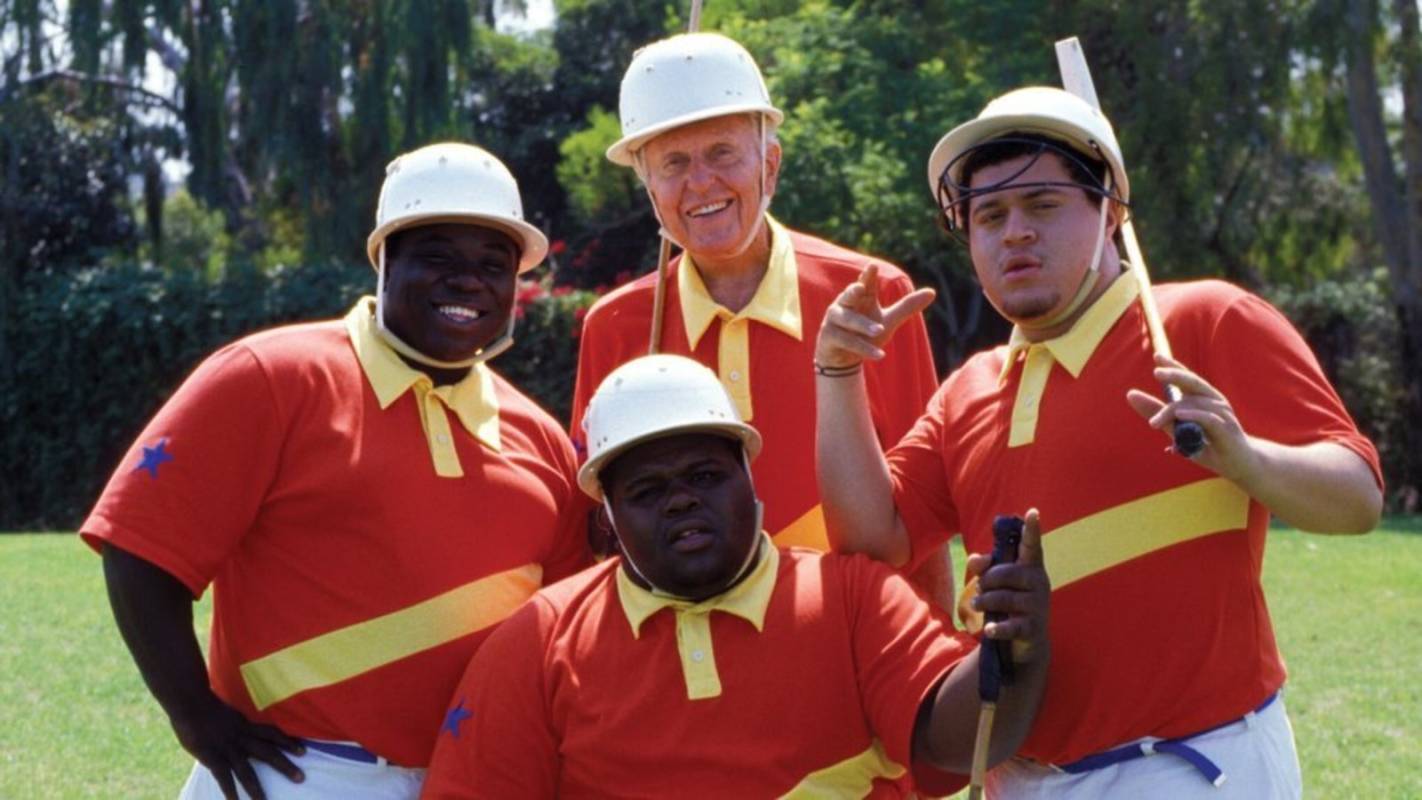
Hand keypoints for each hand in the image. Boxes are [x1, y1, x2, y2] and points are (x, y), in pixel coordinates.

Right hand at [169, 693, 304, 799]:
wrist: (191, 701)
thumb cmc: (204, 705)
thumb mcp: (227, 713)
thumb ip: (235, 724)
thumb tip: (240, 729)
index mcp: (245, 725)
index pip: (272, 733)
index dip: (288, 742)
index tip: (303, 750)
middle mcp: (242, 737)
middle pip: (268, 753)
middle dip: (285, 766)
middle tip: (301, 778)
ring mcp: (227, 748)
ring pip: (247, 770)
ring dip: (256, 788)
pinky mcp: (212, 757)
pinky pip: (223, 777)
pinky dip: (230, 790)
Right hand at [815, 264, 935, 369]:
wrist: (843, 359)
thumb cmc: (866, 333)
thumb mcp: (889, 320)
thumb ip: (908, 307)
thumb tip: (933, 291)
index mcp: (860, 297)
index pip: (865, 283)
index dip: (868, 275)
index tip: (872, 266)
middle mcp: (843, 304)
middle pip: (848, 295)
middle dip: (852, 291)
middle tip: (860, 287)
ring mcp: (834, 321)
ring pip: (848, 320)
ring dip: (863, 325)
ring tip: (880, 330)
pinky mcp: (829, 337)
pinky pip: (847, 341)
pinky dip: (863, 348)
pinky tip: (880, 356)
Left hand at [964, 509, 1049, 664]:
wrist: (1027, 640)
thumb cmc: (1010, 601)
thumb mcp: (998, 581)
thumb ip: (985, 566)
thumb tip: (973, 559)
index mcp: (1031, 567)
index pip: (1032, 545)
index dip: (1032, 529)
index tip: (1033, 511)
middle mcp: (1039, 583)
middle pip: (1006, 574)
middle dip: (987, 580)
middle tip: (978, 588)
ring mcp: (1038, 606)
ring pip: (1004, 598)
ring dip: (984, 601)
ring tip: (976, 604)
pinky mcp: (1032, 628)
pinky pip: (1012, 625)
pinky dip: (998, 628)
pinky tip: (989, 629)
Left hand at [1126, 353, 1256, 481]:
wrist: (1237, 464)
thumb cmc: (1206, 444)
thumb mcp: (1176, 428)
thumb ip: (1157, 412)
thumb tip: (1131, 394)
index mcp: (1202, 398)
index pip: (1187, 377)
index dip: (1174, 365)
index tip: (1157, 356)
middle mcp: (1213, 400)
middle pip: (1193, 382)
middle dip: (1175, 374)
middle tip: (1156, 372)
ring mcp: (1222, 413)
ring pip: (1194, 404)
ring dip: (1172, 412)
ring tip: (1153, 423)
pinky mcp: (1226, 428)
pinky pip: (1208, 418)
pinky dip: (1194, 415)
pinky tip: (1180, 415)